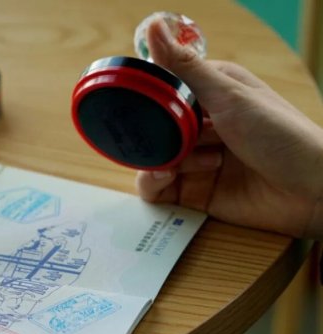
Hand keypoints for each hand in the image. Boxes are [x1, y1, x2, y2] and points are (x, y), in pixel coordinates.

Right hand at [135, 20, 322, 238]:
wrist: (310, 192)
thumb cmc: (282, 136)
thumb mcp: (230, 96)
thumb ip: (186, 68)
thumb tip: (153, 26)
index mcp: (211, 93)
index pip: (165, 88)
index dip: (151, 96)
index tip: (142, 103)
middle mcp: (201, 125)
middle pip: (154, 126)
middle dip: (156, 133)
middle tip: (172, 139)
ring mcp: (195, 158)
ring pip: (152, 157)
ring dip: (161, 159)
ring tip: (184, 164)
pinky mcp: (193, 189)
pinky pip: (156, 187)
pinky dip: (154, 183)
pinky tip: (171, 178)